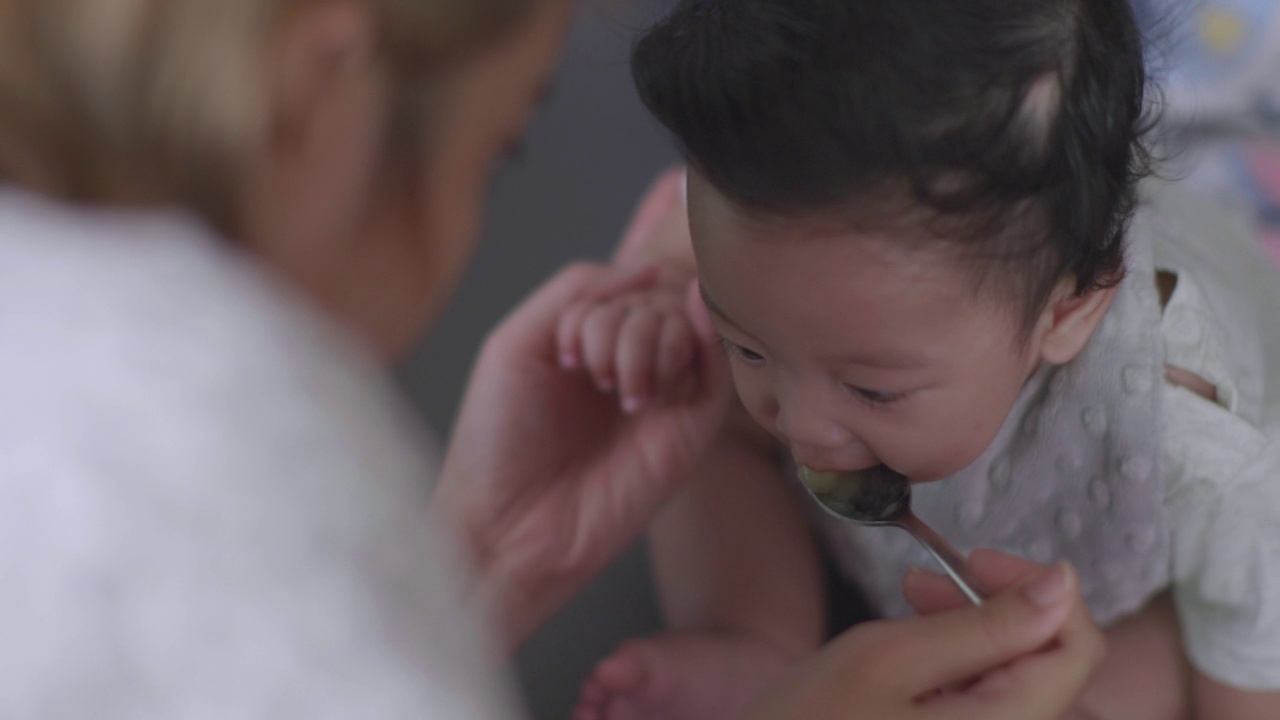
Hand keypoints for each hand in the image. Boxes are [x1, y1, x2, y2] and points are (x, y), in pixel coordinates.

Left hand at [434, 262, 733, 651]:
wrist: (502, 527)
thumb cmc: (496, 441)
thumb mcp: (517, 342)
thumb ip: (576, 290)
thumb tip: (648, 270)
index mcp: (591, 346)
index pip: (629, 288)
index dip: (605, 303)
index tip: (564, 352)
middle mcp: (631, 369)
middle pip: (662, 304)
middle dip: (626, 325)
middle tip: (591, 376)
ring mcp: (663, 402)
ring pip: (692, 332)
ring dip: (653, 342)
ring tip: (618, 389)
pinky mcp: (688, 439)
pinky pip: (720, 377)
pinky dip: (705, 347)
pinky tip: (667, 357)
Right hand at [744, 553, 1104, 719]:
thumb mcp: (888, 659)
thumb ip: (984, 625)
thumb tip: (1062, 585)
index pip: (1077, 648)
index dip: (1038, 589)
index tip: (975, 559)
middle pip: (1049, 665)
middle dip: (998, 606)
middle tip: (927, 578)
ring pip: (1015, 683)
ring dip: (975, 632)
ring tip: (912, 602)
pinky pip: (985, 708)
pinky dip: (958, 668)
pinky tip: (911, 652)